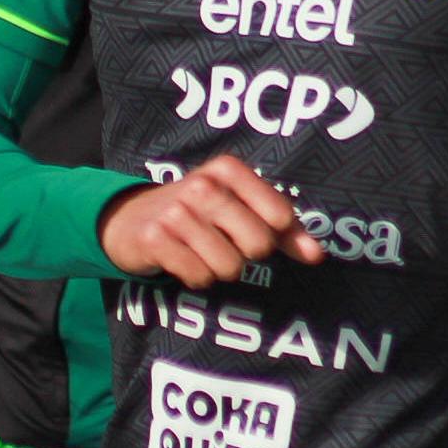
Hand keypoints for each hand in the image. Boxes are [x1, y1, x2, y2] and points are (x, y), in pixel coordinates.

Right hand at [97, 154, 322, 289]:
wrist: (131, 220)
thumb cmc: (199, 215)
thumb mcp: (241, 209)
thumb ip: (284, 231)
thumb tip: (317, 256)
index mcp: (228, 170)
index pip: (280, 217)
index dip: (274, 236)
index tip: (250, 230)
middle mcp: (203, 185)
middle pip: (259, 245)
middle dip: (246, 255)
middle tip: (223, 243)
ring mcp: (176, 211)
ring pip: (230, 267)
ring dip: (219, 270)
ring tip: (201, 251)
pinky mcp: (155, 238)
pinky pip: (199, 277)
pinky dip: (196, 278)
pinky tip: (182, 260)